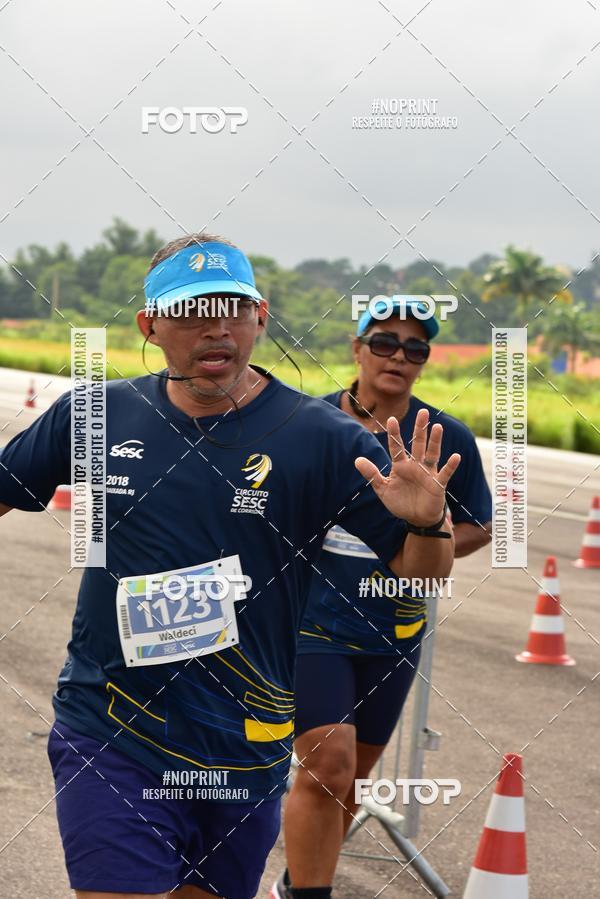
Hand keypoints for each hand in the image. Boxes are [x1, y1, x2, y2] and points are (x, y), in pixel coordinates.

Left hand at [355, 409, 460, 526]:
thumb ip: (372, 474)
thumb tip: (357, 460)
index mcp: (401, 465)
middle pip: (418, 444)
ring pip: (432, 454)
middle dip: (420, 428)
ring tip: (437, 427)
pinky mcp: (438, 484)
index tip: (391, 419)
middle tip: (423, 411)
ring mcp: (428, 473)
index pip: (397, 447)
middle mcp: (415, 465)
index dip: (394, 434)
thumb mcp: (383, 489)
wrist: (416, 519)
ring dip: (435, 441)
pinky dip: (451, 465)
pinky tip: (455, 456)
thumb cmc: (400, 502)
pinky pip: (445, 473)